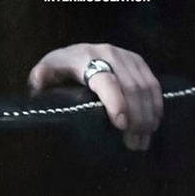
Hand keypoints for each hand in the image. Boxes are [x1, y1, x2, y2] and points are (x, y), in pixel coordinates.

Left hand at [27, 42, 162, 150]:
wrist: (74, 52)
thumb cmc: (59, 68)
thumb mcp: (46, 71)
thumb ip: (41, 76)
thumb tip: (39, 80)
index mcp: (85, 57)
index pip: (106, 80)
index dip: (116, 102)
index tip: (121, 125)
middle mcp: (109, 54)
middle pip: (131, 88)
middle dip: (136, 118)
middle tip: (134, 143)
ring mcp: (127, 56)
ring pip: (145, 87)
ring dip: (148, 116)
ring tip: (143, 139)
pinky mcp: (138, 61)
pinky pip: (153, 84)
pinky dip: (155, 105)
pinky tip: (152, 124)